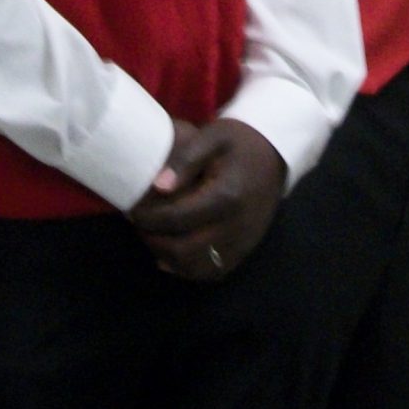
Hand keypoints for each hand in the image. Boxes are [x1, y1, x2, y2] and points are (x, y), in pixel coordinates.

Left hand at [127, 118, 286, 282]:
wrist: (276, 154)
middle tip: (139, 225)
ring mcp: (243, 242)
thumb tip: (157, 187)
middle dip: (153, 241)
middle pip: (183, 250)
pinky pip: (213, 271)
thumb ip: (184, 160)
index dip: (147, 218)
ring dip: (168, 258)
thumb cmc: (240, 142)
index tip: (132, 210)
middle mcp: (236, 225)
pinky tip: (174, 253)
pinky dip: (189, 268)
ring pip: (196, 268)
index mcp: (226, 196)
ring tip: (154, 237)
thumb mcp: (212, 136)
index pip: (175, 219)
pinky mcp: (245, 250)